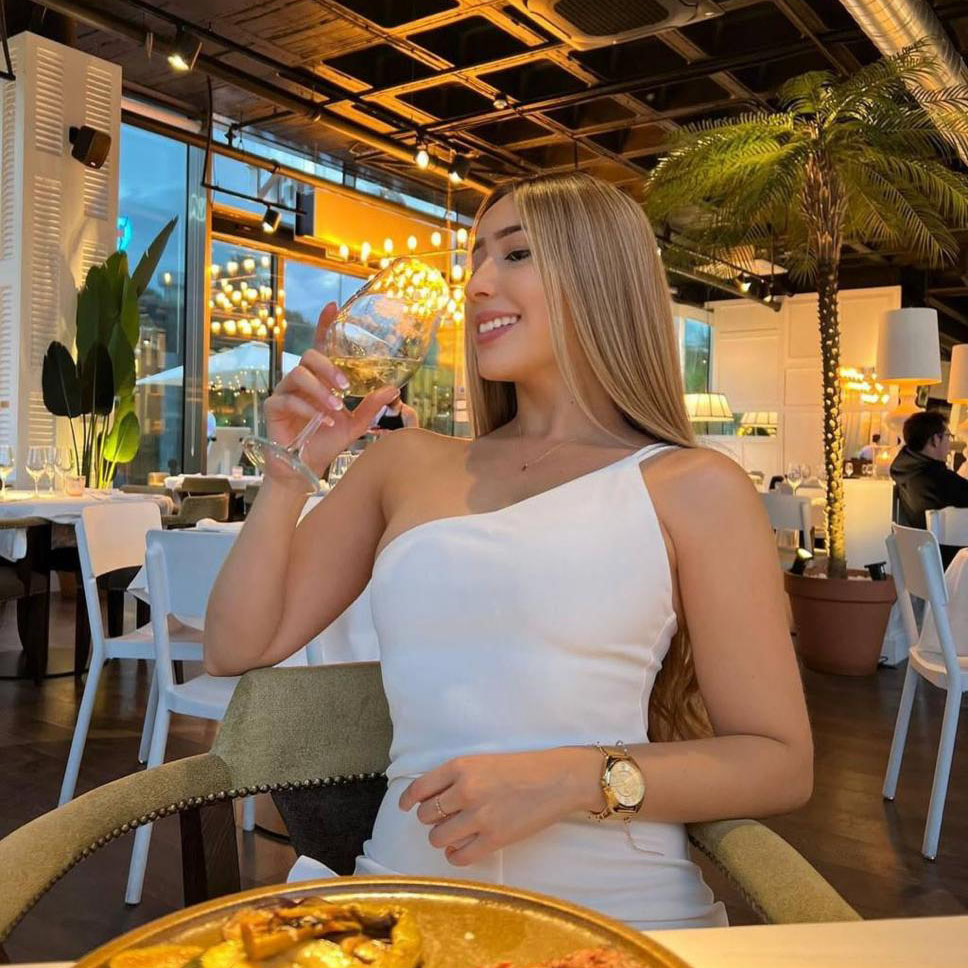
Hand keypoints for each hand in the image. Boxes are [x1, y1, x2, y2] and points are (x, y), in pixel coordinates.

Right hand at [263, 302, 397, 485]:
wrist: (306, 468)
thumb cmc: (327, 441)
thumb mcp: (355, 425)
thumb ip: (371, 407)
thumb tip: (392, 389)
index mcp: (319, 379)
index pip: (321, 345)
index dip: (324, 324)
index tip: (334, 306)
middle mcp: (300, 381)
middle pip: (308, 356)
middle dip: (328, 367)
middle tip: (345, 386)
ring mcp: (284, 392)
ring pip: (297, 375)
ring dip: (320, 390)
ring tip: (336, 407)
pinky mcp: (273, 408)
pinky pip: (288, 400)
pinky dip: (309, 409)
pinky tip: (324, 421)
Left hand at [398, 748, 601, 866]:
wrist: (557, 778)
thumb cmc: (522, 767)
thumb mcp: (484, 761)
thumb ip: (457, 776)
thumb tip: (432, 798)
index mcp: (461, 766)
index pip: (420, 788)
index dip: (408, 800)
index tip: (405, 806)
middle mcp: (465, 790)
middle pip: (426, 814)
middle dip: (431, 819)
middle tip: (443, 818)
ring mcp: (479, 816)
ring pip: (438, 837)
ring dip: (441, 838)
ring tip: (453, 834)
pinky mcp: (494, 839)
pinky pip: (459, 856)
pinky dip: (455, 855)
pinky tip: (461, 849)